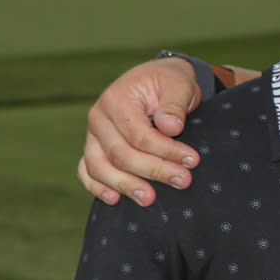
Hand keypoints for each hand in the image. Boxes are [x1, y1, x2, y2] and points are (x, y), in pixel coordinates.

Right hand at [78, 57, 204, 206]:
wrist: (155, 80)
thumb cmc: (168, 83)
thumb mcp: (179, 84)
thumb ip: (174, 104)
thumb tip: (170, 128)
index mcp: (116, 99)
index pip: (140, 135)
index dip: (166, 151)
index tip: (193, 160)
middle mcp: (98, 118)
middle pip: (121, 154)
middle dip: (153, 171)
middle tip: (183, 181)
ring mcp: (93, 135)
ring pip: (100, 166)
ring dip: (125, 185)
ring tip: (150, 199)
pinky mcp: (93, 148)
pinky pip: (87, 170)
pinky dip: (97, 186)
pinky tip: (114, 199)